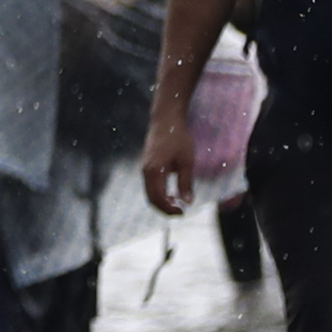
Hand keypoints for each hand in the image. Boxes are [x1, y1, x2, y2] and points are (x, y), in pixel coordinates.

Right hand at [140, 86, 194, 217]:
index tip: (183, 212)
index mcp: (154, 171)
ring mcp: (144, 167)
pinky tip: (171, 192)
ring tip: (177, 203)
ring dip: (162, 201)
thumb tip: (187, 202)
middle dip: (165, 208)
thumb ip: (186, 183)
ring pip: (149, 192)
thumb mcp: (187, 161)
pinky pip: (150, 185)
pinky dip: (159, 193)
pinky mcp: (147, 164)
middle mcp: (145, 171)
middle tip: (180, 212)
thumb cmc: (178, 138)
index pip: (158, 199)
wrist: (166, 118)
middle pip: (151, 198)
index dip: (170, 209)